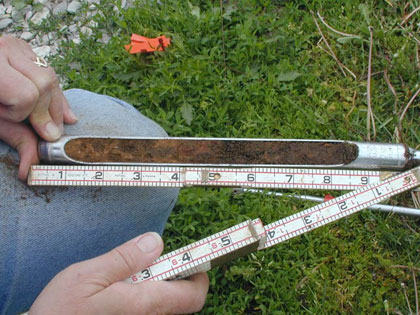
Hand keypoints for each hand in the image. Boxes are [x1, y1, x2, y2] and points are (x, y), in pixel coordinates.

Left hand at [0, 35, 76, 179]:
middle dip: (45, 109)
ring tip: (54, 124)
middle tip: (43, 129)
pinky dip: (57, 96)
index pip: (26, 94)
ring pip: (51, 77)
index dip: (23, 113)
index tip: (13, 120)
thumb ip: (16, 139)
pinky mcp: (26, 49)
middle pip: (45, 83)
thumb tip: (29, 169)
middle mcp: (5, 49)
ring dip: (55, 105)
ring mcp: (17, 46)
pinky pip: (50, 73)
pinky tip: (63, 114)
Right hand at [29, 232, 208, 313]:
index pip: (193, 296)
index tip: (193, 259)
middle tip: (157, 260)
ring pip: (165, 305)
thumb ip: (126, 259)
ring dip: (160, 285)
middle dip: (178, 277)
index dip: (200, 276)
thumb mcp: (89, 275)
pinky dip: (146, 295)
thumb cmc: (61, 311)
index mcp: (144, 303)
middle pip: (182, 301)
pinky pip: (149, 310)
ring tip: (135, 272)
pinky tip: (124, 288)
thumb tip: (155, 242)